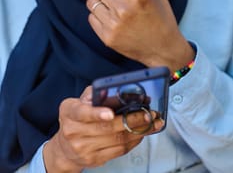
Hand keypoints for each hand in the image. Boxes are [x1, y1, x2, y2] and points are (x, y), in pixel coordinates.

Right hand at [43, 86, 162, 172]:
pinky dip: (134, 140)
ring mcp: (84, 149)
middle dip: (131, 120)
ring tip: (151, 122)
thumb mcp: (80, 101)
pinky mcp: (95, 160)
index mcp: (69, 112)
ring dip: (138, 131)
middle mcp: (74, 132)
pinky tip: (141, 132)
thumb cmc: (76, 118)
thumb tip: (112, 90)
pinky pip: (119, 150)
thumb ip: (95, 94)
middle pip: (106, 128)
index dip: (98, 113)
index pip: (83, 113)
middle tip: (147, 113)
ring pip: (117, 140)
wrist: (65, 147)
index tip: (110, 113)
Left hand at [86, 0, 194, 72]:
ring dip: (100, 1)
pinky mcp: (107, 38)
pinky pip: (91, 17)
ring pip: (91, 2)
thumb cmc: (161, 16)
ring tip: (113, 7)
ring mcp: (113, 26)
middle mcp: (122, 10)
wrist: (163, 48)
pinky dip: (99, 16)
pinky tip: (112, 18)